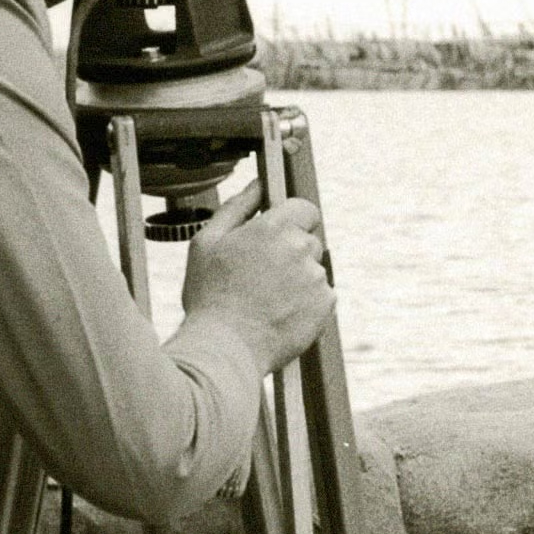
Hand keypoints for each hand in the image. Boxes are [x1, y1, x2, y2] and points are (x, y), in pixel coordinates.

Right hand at [181, 197, 335, 373]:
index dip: (293, 220)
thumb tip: (258, 185)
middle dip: (291, 253)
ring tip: (265, 300)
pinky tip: (279, 314)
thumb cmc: (210, 296)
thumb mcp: (207, 242)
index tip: (281, 233)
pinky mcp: (325, 304)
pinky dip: (305, 304)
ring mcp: (316, 277)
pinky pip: (321, 297)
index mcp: (274, 227)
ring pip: (312, 271)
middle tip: (261, 276)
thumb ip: (237, 206)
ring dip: (296, 280)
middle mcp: (300, 248)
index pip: (304, 208)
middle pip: (308, 241)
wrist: (224, 349)